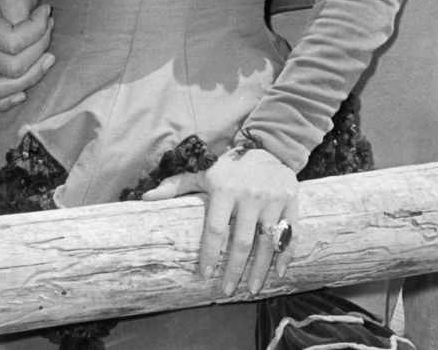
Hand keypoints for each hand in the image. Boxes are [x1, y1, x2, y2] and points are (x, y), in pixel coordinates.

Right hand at [0, 0, 53, 110]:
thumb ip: (22, 12)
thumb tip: (37, 27)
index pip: (13, 43)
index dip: (38, 29)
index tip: (46, 12)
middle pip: (13, 68)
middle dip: (40, 48)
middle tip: (49, 28)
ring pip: (0, 89)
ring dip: (31, 76)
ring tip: (47, 57)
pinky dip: (4, 102)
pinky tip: (23, 93)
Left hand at [141, 145, 298, 297]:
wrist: (269, 147)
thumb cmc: (230, 166)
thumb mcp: (203, 172)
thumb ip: (176, 186)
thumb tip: (146, 197)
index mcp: (226, 190)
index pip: (216, 229)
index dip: (210, 254)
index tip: (206, 274)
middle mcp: (251, 195)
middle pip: (242, 241)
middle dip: (235, 270)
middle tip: (227, 290)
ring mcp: (273, 199)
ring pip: (267, 241)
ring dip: (260, 268)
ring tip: (251, 288)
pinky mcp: (291, 200)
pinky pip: (291, 232)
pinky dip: (286, 253)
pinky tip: (280, 271)